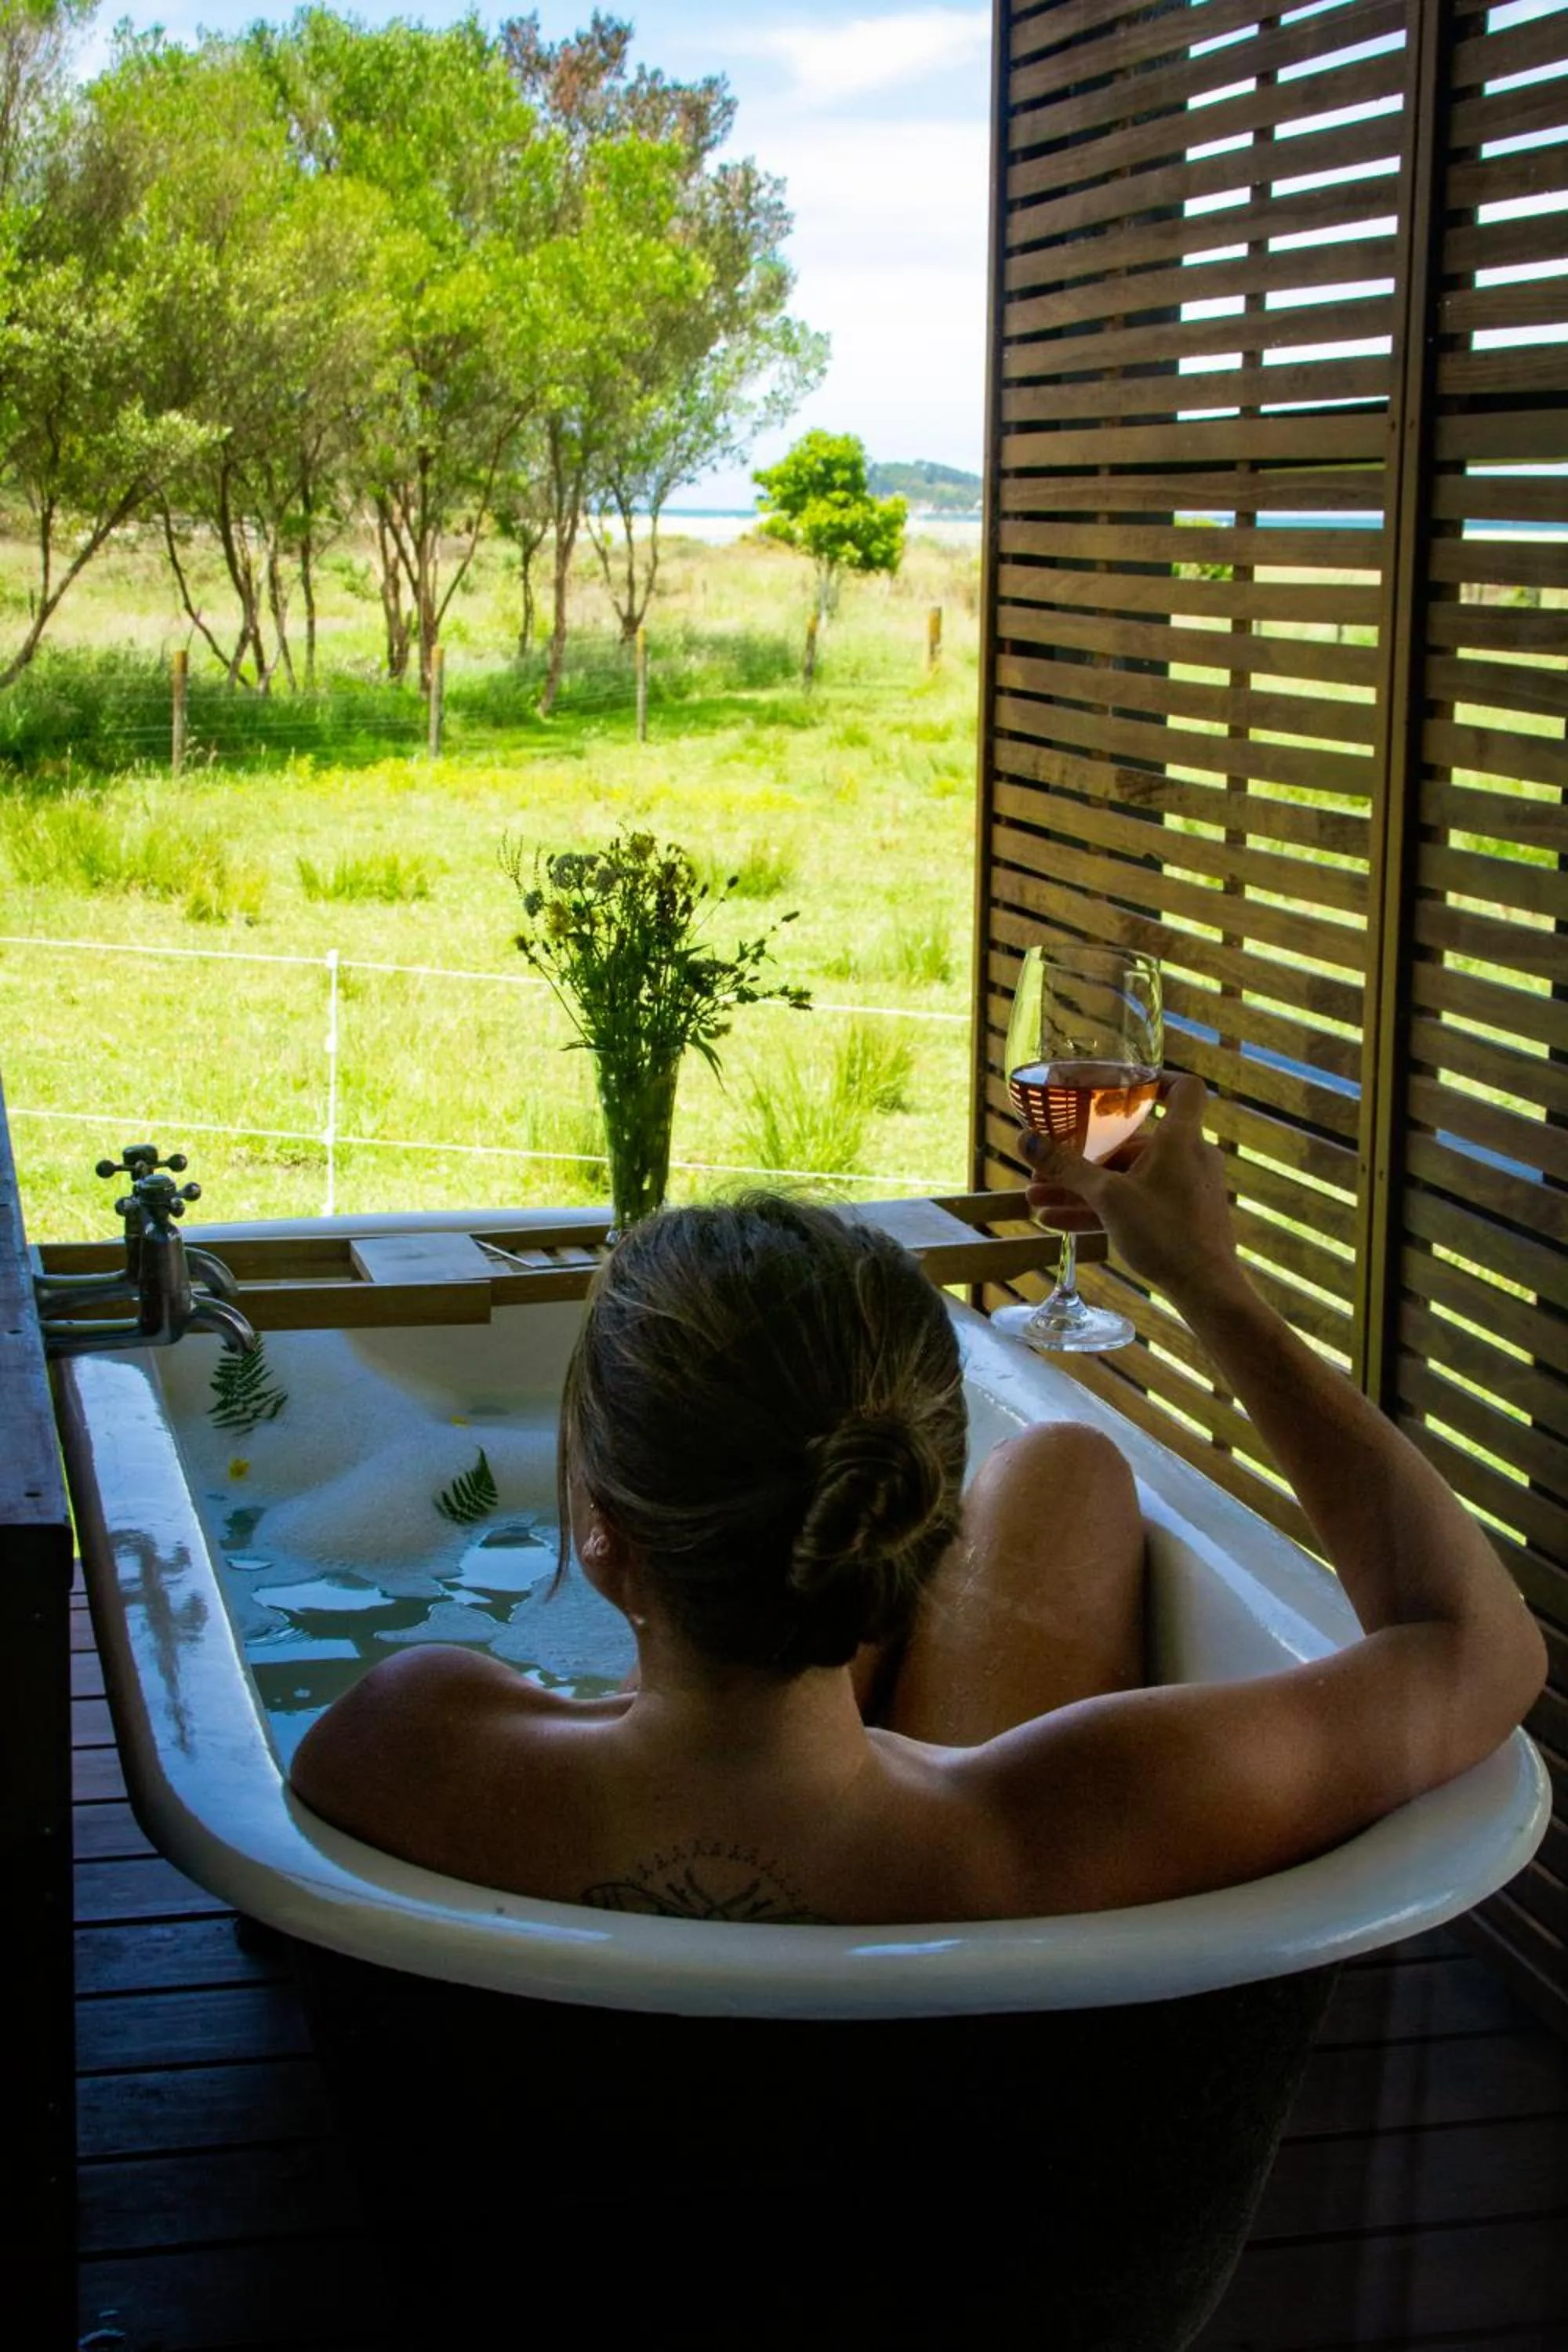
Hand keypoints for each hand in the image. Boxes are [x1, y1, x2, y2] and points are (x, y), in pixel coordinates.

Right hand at [1019, 1074, 1240, 1302]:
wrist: (1205, 1288)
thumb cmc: (1165, 1233)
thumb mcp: (1108, 1197)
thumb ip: (1067, 1167)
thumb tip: (1026, 1139)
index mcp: (1181, 1138)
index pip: (1183, 1089)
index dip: (1155, 1080)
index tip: (1121, 1086)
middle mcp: (1188, 1157)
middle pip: (1132, 1143)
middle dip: (1083, 1157)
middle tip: (1044, 1166)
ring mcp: (1185, 1188)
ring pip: (1126, 1178)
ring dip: (1082, 1188)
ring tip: (1036, 1199)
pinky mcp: (1179, 1217)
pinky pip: (1135, 1202)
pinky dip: (1102, 1208)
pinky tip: (1057, 1223)